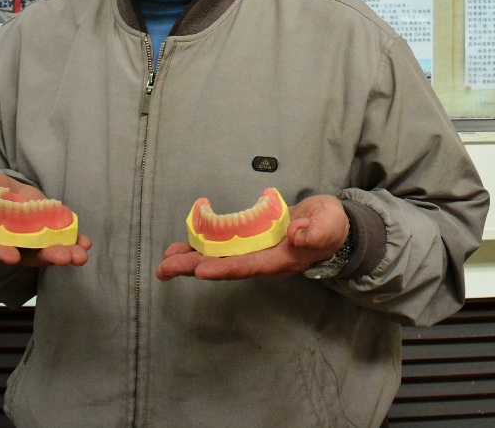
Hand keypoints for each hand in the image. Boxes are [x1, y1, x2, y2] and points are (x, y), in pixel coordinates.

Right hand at [0, 168, 90, 266]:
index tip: (11, 257)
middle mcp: (6, 242)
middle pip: (24, 254)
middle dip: (44, 257)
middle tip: (62, 258)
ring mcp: (28, 236)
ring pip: (45, 249)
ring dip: (63, 253)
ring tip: (79, 255)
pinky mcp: (44, 226)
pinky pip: (59, 236)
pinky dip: (72, 239)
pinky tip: (84, 242)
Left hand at [156, 194, 348, 280]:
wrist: (329, 227)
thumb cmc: (330, 226)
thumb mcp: (329, 224)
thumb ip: (316, 231)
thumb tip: (297, 235)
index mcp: (281, 260)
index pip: (249, 266)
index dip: (225, 268)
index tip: (201, 270)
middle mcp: (263, 261)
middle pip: (225, 267)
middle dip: (194, 268)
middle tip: (165, 269)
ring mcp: (254, 254)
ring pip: (219, 260)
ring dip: (191, 260)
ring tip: (165, 261)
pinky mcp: (249, 244)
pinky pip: (222, 248)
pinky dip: (202, 247)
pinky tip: (182, 247)